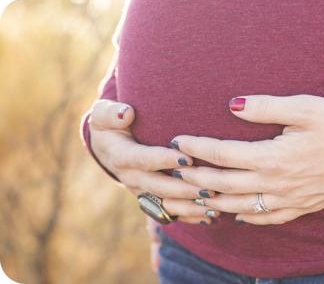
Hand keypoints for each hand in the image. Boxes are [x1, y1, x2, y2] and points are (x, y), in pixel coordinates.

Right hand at [88, 99, 219, 224]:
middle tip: (209, 186)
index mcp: (121, 157)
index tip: (186, 158)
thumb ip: (110, 113)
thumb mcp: (104, 115)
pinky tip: (211, 215)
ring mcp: (142, 192)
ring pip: (166, 204)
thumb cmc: (111, 125)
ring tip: (214, 204)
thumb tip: (125, 113)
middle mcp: (132, 178)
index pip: (143, 159)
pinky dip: (191, 216)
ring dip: (190, 206)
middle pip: (159, 186)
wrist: (109, 147)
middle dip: (184, 188)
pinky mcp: (152, 201)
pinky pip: (171, 213)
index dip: (163, 160)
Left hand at [169, 94, 323, 224]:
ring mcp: (288, 199)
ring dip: (214, 201)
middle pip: (224, 184)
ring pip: (240, 207)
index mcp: (272, 157)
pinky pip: (268, 220)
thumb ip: (265, 107)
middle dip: (195, 177)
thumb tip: (232, 105)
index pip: (222, 154)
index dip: (196, 148)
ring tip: (194, 194)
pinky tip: (236, 216)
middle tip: (174, 170)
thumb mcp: (303, 107)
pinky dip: (247, 219)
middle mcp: (275, 183)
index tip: (178, 141)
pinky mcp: (302, 207)